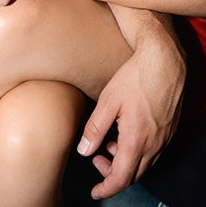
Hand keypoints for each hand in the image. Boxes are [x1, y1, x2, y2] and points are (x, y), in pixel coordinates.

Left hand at [77, 37, 184, 198]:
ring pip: (144, 163)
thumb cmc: (136, 77)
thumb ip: (95, 128)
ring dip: (125, 161)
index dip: (106, 188)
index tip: (96, 192)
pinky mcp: (169, 129)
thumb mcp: (108, 101)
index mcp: (137, 140)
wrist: (165, 61)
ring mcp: (164, 138)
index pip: (121, 177)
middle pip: (133, 174)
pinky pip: (153, 151)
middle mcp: (154, 144)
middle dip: (113, 174)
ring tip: (108, 142)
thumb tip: (84, 150)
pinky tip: (125, 133)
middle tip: (97, 160)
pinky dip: (137, 151)